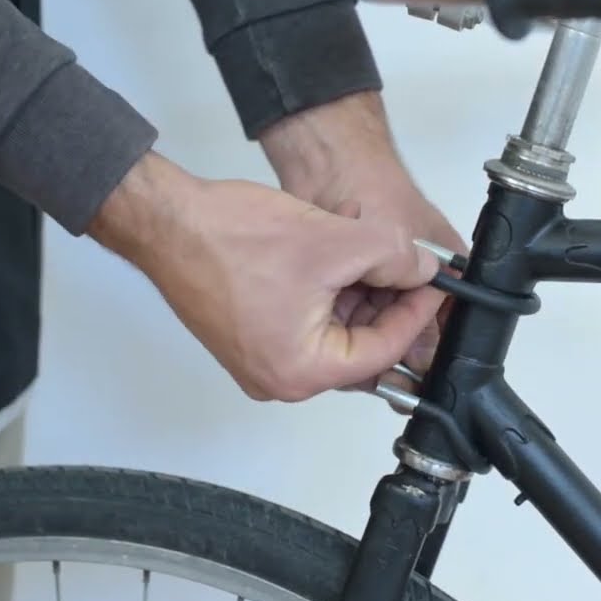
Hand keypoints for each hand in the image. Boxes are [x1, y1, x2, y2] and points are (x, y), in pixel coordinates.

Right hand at [87, 151, 440, 401]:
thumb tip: (424, 269)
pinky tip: (334, 252)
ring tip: (366, 248)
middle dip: (383, 300)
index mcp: (301, 372)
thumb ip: (393, 258)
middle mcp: (278, 379)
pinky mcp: (249, 337)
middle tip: (405, 264)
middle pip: (358, 346)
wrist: (167, 222)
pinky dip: (325, 291)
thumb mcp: (335, 242)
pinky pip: (304, 322)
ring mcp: (260, 359)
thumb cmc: (228, 239)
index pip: (383, 351)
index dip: (415, 311)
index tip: (432, 283)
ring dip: (354, 292)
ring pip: (331, 331)